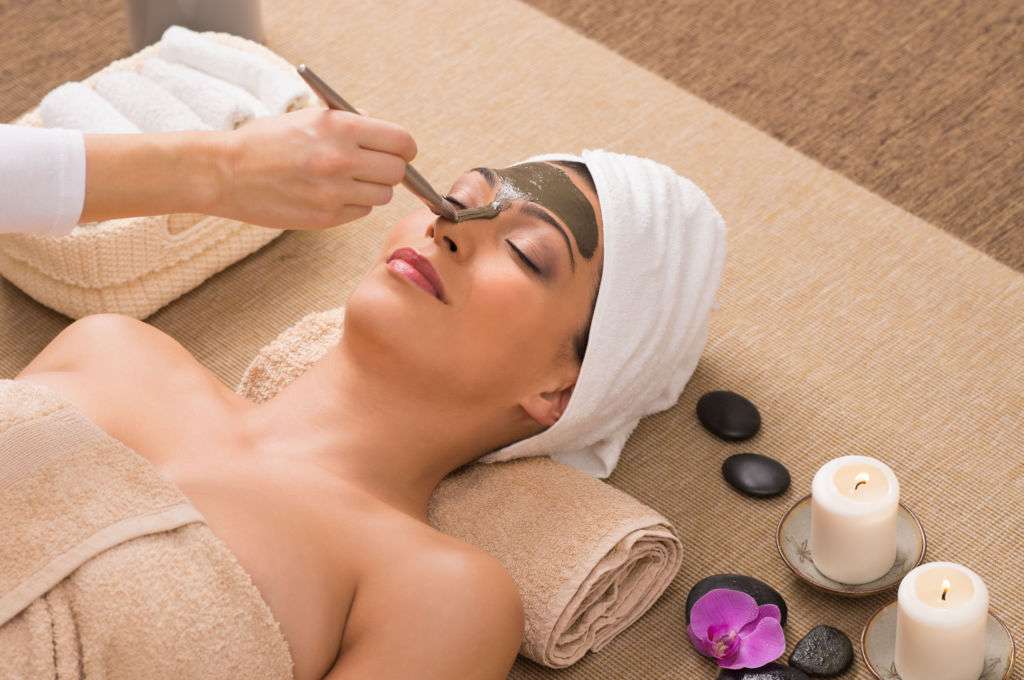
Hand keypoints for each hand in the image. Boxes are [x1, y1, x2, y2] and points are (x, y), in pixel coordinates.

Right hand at [210, 107, 416, 228]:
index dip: (404, 148)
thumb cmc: (267, 140)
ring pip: (383, 195)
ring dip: (371, 188)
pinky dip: (353, 205)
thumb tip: (386, 135)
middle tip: (373, 166)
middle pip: (398, 172)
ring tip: (346, 180)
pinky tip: (330, 194)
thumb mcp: (310, 117)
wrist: (226, 172)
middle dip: (390, 169)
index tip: (400, 151)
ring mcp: (334, 192)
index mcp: (340, 128)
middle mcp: (341, 160)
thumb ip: (351, 124)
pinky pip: (361, 212)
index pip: (402, 142)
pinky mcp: (326, 217)